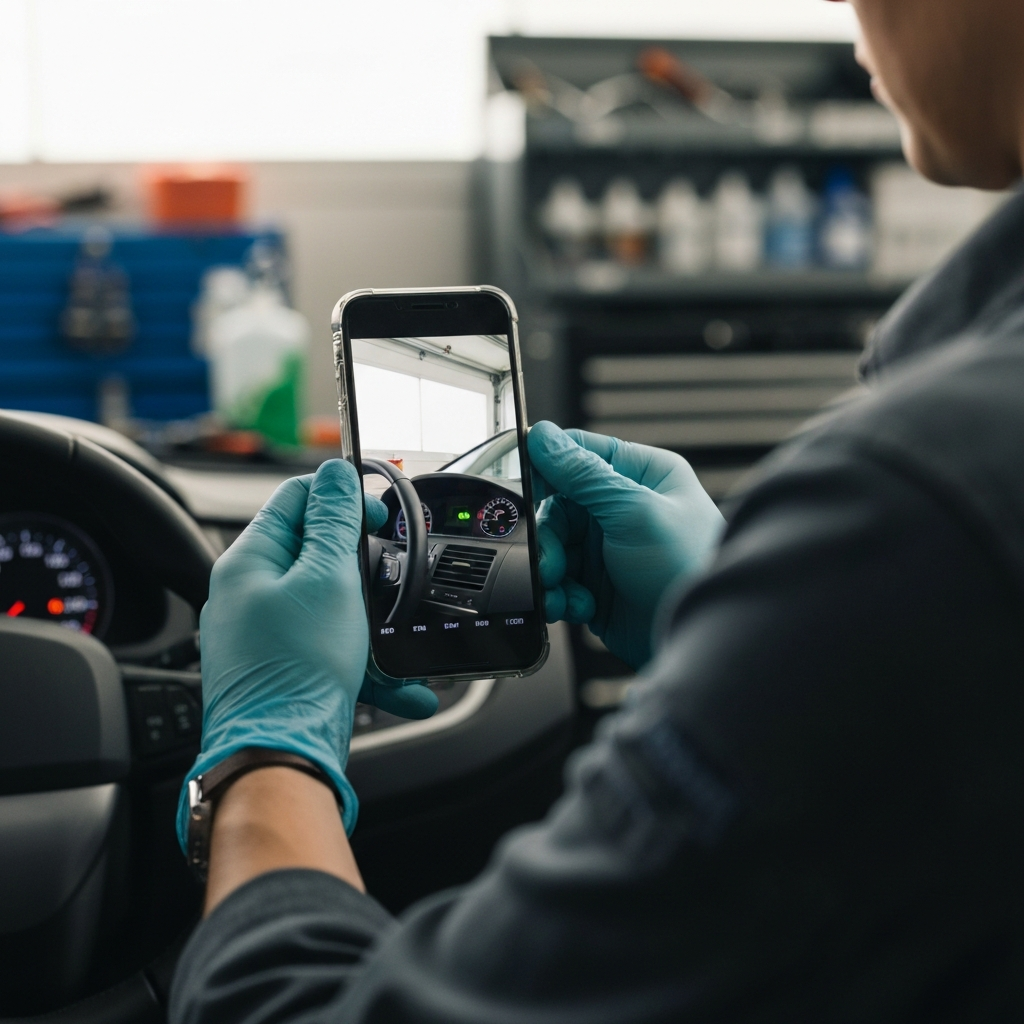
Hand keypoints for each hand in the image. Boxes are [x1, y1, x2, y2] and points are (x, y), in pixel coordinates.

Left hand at [176, 459, 436, 850]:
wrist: (282, 759)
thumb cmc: (296, 671)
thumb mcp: (328, 579)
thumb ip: (333, 522)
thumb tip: (334, 472)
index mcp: (250, 562)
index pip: (294, 499)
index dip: (342, 496)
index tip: (380, 513)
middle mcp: (251, 596)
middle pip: (317, 554)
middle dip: (366, 564)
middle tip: (396, 574)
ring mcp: (267, 637)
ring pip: (332, 607)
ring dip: (374, 620)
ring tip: (404, 636)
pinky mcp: (288, 672)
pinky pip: (334, 652)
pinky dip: (370, 664)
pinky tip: (406, 686)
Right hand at [528, 421, 724, 669]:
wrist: (698, 640)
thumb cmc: (688, 570)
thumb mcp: (634, 512)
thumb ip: (584, 475)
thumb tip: (544, 437)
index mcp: (643, 475)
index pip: (581, 453)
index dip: (548, 469)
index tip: (525, 485)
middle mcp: (625, 508)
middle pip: (558, 505)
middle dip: (549, 536)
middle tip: (553, 560)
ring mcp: (611, 547)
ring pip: (554, 545)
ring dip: (551, 568)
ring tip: (562, 588)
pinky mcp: (599, 584)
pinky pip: (560, 579)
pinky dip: (559, 593)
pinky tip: (575, 605)